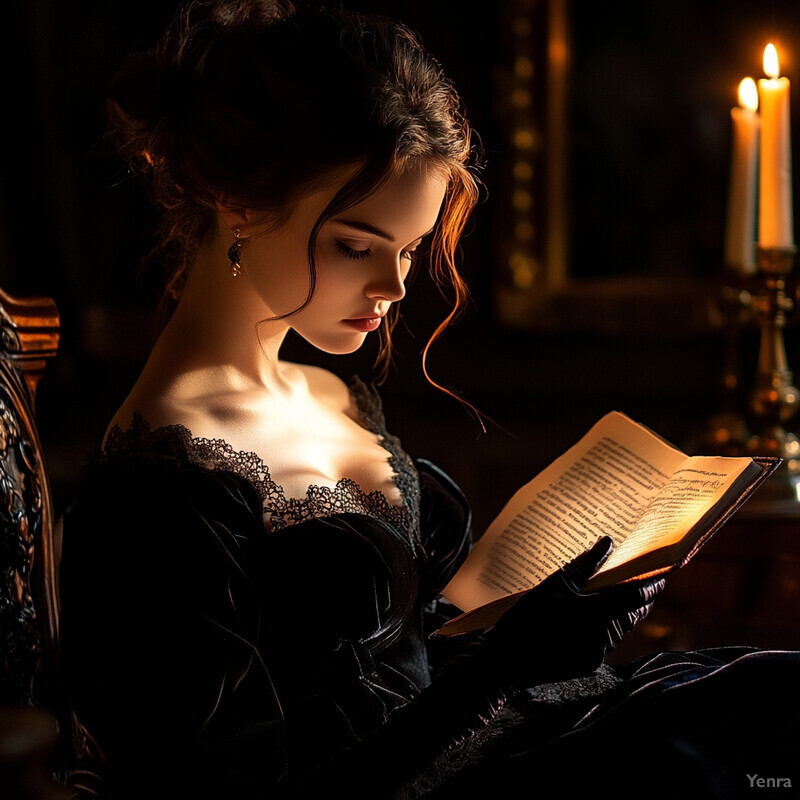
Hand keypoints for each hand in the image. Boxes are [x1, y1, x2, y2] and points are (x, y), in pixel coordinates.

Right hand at [448, 537, 664, 688]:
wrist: (504, 661)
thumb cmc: (526, 619)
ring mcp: (595, 653)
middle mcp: (602, 636)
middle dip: (638, 598)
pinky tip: (590, 615)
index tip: (663, 571)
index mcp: (596, 614)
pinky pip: (603, 641)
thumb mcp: (552, 585)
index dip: (652, 584)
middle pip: (631, 614)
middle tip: (640, 578)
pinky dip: (603, 626)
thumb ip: (583, 565)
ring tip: (614, 593)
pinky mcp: (586, 664)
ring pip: (618, 629)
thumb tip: (607, 543)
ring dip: (620, 612)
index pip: (636, 597)